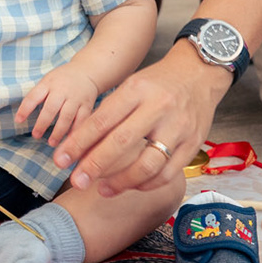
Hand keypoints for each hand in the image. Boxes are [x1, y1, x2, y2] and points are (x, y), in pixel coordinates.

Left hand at [17, 64, 98, 147]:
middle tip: (36, 135)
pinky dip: (75, 131)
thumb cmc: (61, 80)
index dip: (25, 109)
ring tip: (51, 143)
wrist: (87, 72)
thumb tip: (22, 115)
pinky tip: (69, 140)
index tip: (18, 120)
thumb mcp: (47, 81)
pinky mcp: (87, 105)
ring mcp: (75, 98)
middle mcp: (62, 90)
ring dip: (58, 131)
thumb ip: (38, 95)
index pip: (34, 96)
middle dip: (42, 123)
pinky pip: (81, 120)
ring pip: (66, 116)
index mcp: (48, 84)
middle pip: (51, 108)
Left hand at [53, 45, 228, 196]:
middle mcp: (159, 107)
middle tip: (76, 181)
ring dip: (121, 182)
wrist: (200, 73)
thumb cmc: (158, 83)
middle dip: (94, 165)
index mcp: (137, 90)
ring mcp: (179, 127)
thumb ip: (108, 114)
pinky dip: (147, 184)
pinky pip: (168, 173)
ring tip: (103, 189)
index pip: (102, 120)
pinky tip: (132, 186)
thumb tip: (78, 147)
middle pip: (121, 142)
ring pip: (147, 164)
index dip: (78, 143)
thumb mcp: (131, 87)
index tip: (60, 160)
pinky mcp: (194, 143)